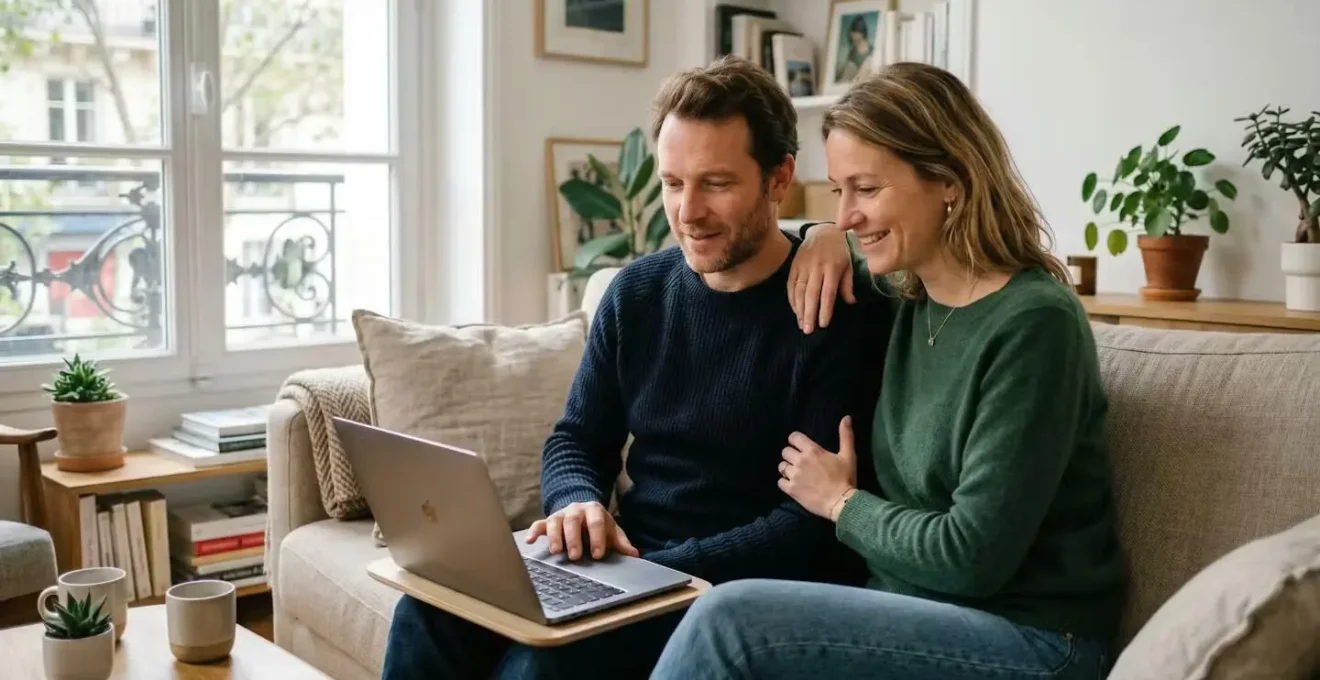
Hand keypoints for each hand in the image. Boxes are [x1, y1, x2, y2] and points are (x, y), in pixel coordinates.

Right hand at [525, 501, 639, 559]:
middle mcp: (576, 510)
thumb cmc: (598, 526)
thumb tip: (634, 554)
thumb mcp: (611, 532)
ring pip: (555, 521)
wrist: (583, 512)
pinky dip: (533, 531)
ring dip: (555, 536)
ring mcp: (561, 515)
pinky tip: (530, 541)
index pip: (596, 522)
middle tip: (576, 556)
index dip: (597, 537)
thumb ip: (621, 543)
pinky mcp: (547, 521)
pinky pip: (538, 524)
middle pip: (574, 520)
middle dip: (574, 538)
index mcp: (594, 510)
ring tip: (556, 552)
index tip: (598, 554)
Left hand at [779, 417, 857, 519]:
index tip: (800, 446)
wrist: (841, 503)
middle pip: (785, 451)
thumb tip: (846, 417)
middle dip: (791, 454)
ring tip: (796, 473)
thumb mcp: (849, 455)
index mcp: (812, 451)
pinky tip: (793, 484)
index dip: (795, 440)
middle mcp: (800, 461)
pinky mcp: (791, 489)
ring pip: (781, 466)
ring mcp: (794, 476)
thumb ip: (846, 435)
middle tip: (800, 461)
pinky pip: (780, 482)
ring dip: (787, 468)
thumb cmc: (845, 478)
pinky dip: (785, 482)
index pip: (793, 437)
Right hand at [787, 223, 854, 333]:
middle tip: (808, 330)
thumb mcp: (849, 265)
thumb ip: (848, 284)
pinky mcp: (794, 265)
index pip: (827, 293)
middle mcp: (817, 268)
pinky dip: (792, 299)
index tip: (823, 324)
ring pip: (799, 291)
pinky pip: (791, 284)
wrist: (823, 231)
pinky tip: (795, 310)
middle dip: (809, 313)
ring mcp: (804, 266)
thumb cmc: (840, 251)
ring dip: (799, 309)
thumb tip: (851, 302)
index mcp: (832, 268)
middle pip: (811, 294)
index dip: (824, 309)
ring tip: (801, 324)